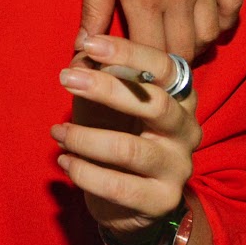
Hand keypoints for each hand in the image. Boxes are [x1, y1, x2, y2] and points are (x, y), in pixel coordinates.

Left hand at [53, 35, 199, 238]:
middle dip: (106, 89)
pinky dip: (84, 172)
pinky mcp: (162, 199)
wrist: (132, 200)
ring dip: (84, 138)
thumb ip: (99, 78)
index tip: (90, 44)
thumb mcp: (107, 104)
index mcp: (180, 98)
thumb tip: (80, 56)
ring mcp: (178, 167)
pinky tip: (65, 160)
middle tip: (65, 79)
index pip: (164, 66)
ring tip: (58, 132)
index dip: (128, 53)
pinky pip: (118, 186)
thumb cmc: (118, 135)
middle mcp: (187, 129)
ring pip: (129, 149)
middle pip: (154, 104)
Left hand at [83, 0, 240, 59]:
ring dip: (194, 44)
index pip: (150, 58)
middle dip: (165, 64)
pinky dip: (222, 21)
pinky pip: (233, 7)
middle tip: (149, 58)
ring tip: (173, 38)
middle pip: (184, 52)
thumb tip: (84, 48)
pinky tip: (203, 17)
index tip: (126, 70)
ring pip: (211, 34)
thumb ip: (95, 7)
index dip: (138, 72)